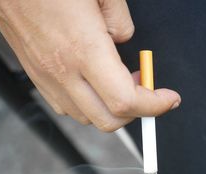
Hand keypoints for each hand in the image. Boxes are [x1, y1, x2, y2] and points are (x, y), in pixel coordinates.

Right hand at [0, 0, 180, 131]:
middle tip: (145, 89)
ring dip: (110, 109)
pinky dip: (87, 106)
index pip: (126, 100)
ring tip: (118, 83)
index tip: (168, 99)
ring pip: (87, 118)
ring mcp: (47, 78)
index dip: (154, 105)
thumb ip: (120, 21)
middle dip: (136, 112)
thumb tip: (125, 42)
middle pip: (108, 120)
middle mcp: (63, 72)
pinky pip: (66, 107)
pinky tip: (92, 85)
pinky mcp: (36, 77)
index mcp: (83, 50)